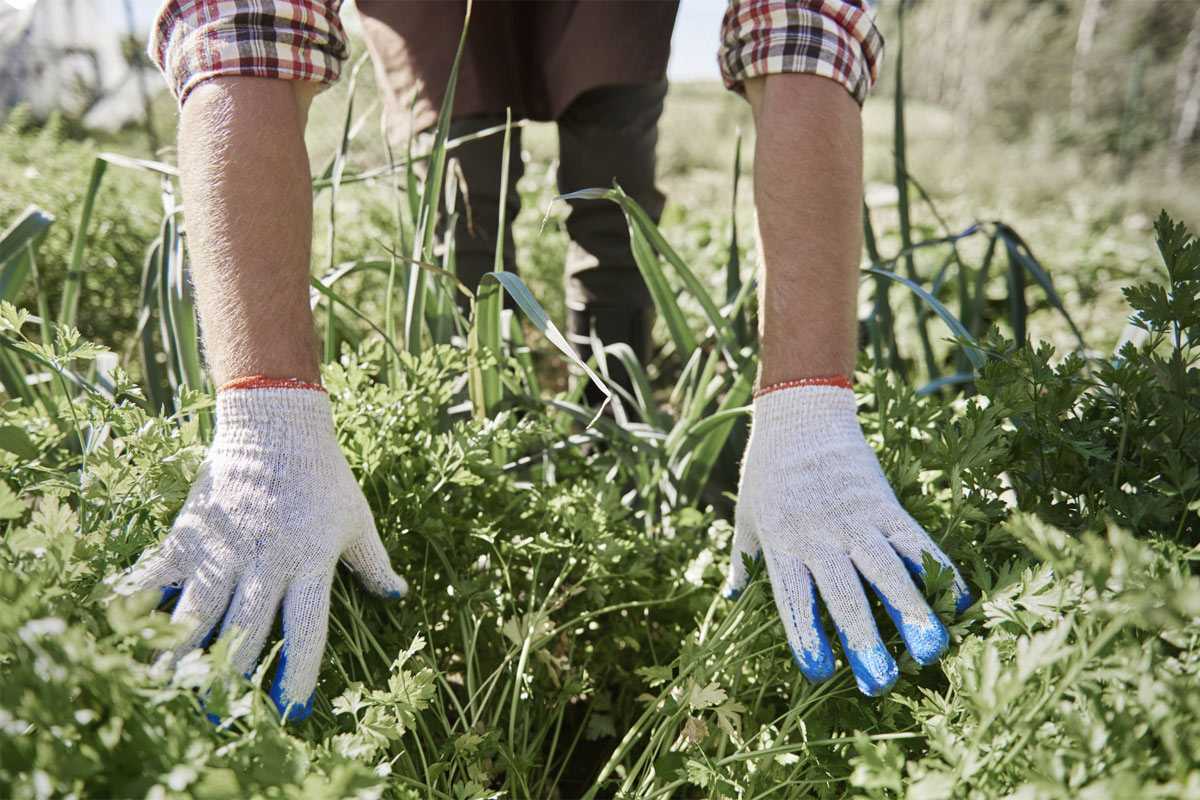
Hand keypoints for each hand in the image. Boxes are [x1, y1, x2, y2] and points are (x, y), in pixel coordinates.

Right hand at [116, 382, 406, 720]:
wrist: (276, 423)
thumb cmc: (323, 475)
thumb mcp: (356, 519)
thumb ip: (374, 563)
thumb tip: (398, 596)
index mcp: (311, 562)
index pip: (307, 628)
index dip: (300, 673)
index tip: (293, 710)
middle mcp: (266, 562)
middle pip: (246, 632)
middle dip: (233, 678)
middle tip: (222, 715)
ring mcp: (224, 548)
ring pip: (198, 612)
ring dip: (183, 653)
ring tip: (169, 687)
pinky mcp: (191, 532)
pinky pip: (158, 573)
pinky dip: (140, 599)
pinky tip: (125, 626)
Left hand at [726, 381, 970, 695]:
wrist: (800, 412)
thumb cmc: (767, 471)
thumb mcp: (745, 515)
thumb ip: (743, 559)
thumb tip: (732, 598)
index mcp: (782, 541)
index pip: (794, 595)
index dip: (806, 634)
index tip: (819, 672)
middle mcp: (820, 534)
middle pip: (844, 592)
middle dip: (863, 640)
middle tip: (880, 683)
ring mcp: (856, 518)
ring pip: (886, 569)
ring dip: (910, 610)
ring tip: (931, 649)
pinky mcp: (885, 503)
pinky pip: (915, 540)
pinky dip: (938, 570)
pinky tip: (959, 602)